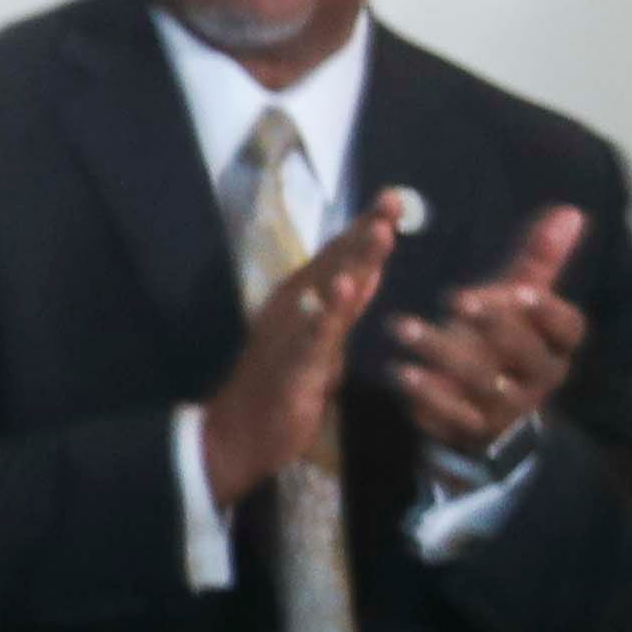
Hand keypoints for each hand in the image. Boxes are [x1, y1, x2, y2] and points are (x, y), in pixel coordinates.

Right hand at [200, 197, 404, 507]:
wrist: (237, 433)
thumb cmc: (282, 386)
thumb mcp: (324, 341)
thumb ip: (345, 306)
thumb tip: (370, 267)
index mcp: (303, 302)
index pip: (338, 258)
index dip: (365, 227)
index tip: (394, 199)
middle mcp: (293, 309)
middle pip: (334, 264)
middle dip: (365, 232)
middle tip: (393, 201)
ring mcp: (289, 335)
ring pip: (326, 292)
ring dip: (353, 260)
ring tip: (379, 234)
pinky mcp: (289, 366)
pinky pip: (310, 337)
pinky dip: (325, 313)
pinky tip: (342, 293)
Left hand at [387, 204, 587, 453]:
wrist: (485, 407)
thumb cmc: (501, 337)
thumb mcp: (518, 298)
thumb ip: (539, 259)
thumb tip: (571, 210)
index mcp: (557, 345)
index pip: (568, 329)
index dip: (547, 312)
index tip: (520, 290)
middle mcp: (540, 379)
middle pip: (523, 354)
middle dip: (490, 326)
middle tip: (453, 300)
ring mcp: (507, 409)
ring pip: (482, 382)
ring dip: (440, 352)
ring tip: (400, 327)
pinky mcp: (473, 429)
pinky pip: (454, 416)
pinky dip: (427, 394)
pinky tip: (399, 371)